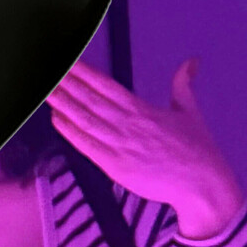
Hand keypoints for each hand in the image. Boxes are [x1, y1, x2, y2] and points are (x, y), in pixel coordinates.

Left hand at [46, 56, 245, 236]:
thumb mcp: (190, 112)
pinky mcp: (116, 168)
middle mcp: (129, 124)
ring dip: (62, 103)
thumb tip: (191, 62)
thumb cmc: (198, 151)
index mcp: (143, 110)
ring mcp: (121, 146)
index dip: (84, 73)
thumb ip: (183, 85)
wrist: (203, 185)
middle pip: (90, 99)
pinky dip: (70, 131)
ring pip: (85, 119)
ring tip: (44, 89)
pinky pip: (87, 146)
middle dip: (66, 84)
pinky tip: (56, 118)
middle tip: (46, 69)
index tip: (67, 61)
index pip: (106, 86)